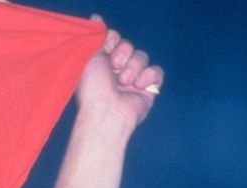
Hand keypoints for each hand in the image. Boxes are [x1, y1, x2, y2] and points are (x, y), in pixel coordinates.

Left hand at [75, 16, 163, 134]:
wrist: (107, 111)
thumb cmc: (93, 87)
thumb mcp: (89, 57)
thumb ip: (95, 37)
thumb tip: (96, 18)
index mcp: (103, 62)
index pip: (114, 39)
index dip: (113, 40)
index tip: (107, 47)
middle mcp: (118, 70)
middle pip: (129, 46)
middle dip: (122, 54)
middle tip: (114, 67)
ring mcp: (134, 79)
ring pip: (142, 56)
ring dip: (133, 67)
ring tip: (124, 82)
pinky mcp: (149, 88)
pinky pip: (157, 71)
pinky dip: (149, 76)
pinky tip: (138, 86)